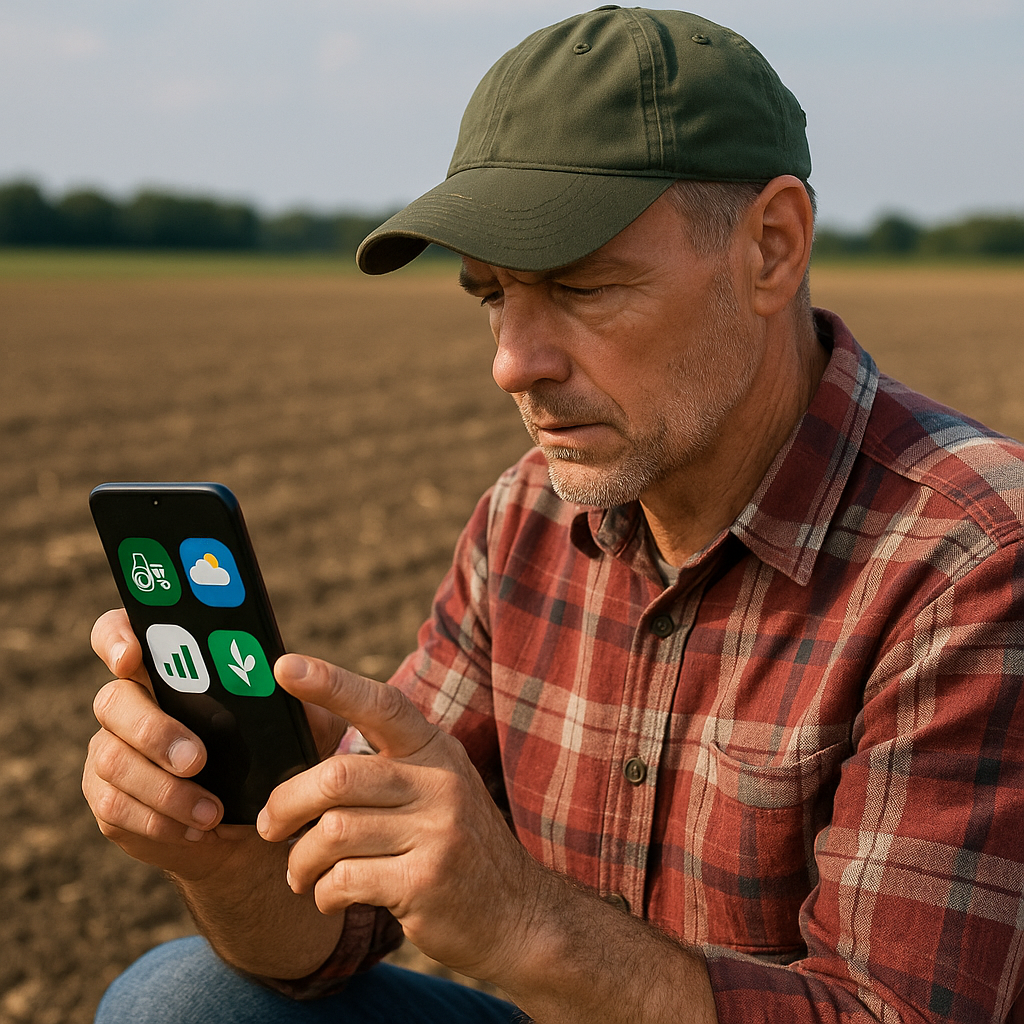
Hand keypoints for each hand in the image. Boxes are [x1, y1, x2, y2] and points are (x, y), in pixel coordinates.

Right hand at [82, 610, 346, 880]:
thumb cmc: (271, 757)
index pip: (121, 632)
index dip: (116, 638)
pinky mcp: (108, 796)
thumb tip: (289, 673)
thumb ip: (290, 696)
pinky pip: (113, 805)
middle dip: (154, 730)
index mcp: (168, 669)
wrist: (252, 824)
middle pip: (113, 700)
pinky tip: (193, 828)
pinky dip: (157, 820)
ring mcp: (112, 749)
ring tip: (211, 811)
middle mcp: (131, 704)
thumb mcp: (292, 726)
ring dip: (164, 789)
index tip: (132, 658)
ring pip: (112, 759)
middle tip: (197, 759)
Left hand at [257, 654, 543, 980]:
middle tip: (270, 827)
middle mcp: (440, 782)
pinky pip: (344, 879)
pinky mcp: (425, 880)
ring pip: (332, 833)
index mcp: (435, 749)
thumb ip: (381, 763)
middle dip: (286, 804)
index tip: (284, 667)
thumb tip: (306, 729)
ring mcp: (437, 831)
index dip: (330, 683)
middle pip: (337, 776)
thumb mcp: (433, 789)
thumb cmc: (454, 845)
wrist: (518, 913)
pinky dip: (322, 892)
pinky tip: (331, 896)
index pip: (380, 705)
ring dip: (301, 861)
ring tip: (302, 873)